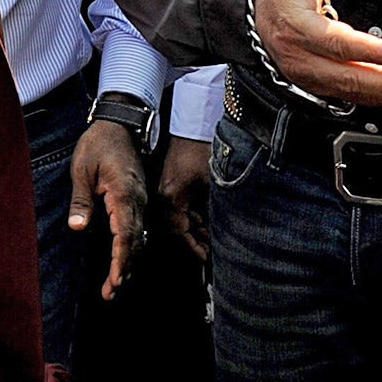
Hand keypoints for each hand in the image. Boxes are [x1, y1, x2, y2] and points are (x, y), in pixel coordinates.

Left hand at [70, 117, 147, 298]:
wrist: (119, 125)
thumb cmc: (97, 145)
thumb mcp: (82, 170)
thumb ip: (81, 200)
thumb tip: (78, 228)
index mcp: (124, 193)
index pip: (125, 234)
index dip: (121, 259)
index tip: (115, 280)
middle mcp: (137, 200)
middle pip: (135, 242)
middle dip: (124, 270)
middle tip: (109, 294)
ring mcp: (140, 200)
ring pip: (138, 238)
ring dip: (127, 263)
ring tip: (113, 287)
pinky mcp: (137, 200)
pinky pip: (136, 229)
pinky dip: (130, 249)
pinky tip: (122, 264)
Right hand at [160, 137, 211, 259]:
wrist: (193, 124)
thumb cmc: (201, 149)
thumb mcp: (212, 182)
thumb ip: (211, 210)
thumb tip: (217, 233)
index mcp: (170, 198)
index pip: (179, 232)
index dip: (194, 247)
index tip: (206, 257)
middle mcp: (163, 197)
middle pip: (177, 229)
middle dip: (194, 241)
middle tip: (209, 250)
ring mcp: (165, 191)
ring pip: (178, 220)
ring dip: (193, 231)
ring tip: (209, 239)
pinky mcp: (170, 186)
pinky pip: (179, 209)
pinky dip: (191, 218)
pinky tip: (204, 222)